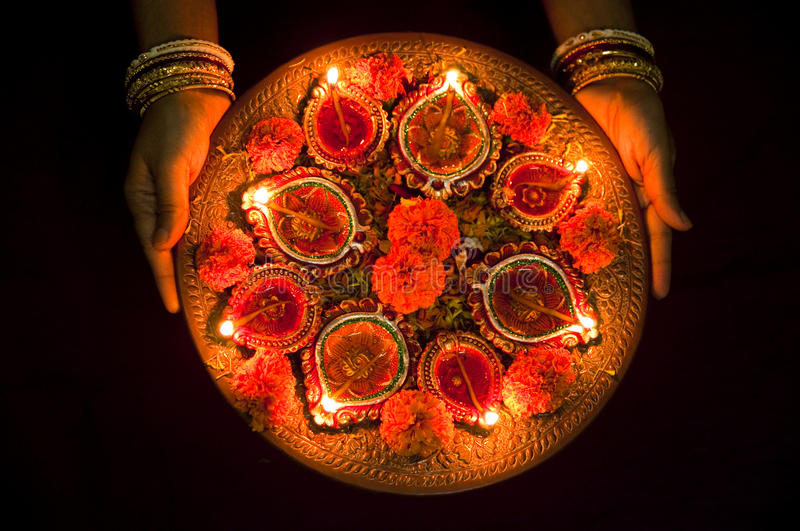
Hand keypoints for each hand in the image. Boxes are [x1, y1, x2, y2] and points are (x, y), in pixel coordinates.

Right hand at [124, 89, 230, 311]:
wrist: (191, 93)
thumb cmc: (176, 126)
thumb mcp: (170, 164)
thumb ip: (170, 203)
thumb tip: (165, 243)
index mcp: (142, 198)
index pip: (154, 249)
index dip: (164, 279)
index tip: (172, 308)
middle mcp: (156, 200)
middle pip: (166, 247)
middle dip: (178, 276)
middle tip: (196, 305)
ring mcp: (175, 193)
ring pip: (182, 235)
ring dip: (192, 258)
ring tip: (207, 287)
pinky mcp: (193, 185)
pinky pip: (196, 218)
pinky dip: (203, 236)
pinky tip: (217, 250)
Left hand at [575, 78, 691, 298]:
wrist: (606, 84)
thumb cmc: (639, 116)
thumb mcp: (654, 152)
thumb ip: (664, 189)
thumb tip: (684, 227)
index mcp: (648, 191)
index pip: (656, 236)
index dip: (657, 265)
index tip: (659, 295)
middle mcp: (623, 193)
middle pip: (623, 237)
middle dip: (620, 265)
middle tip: (612, 299)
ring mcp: (598, 186)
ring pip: (594, 224)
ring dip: (587, 249)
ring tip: (581, 281)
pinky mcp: (575, 175)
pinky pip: (570, 203)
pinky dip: (563, 221)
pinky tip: (553, 243)